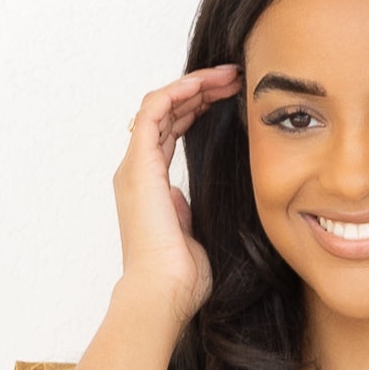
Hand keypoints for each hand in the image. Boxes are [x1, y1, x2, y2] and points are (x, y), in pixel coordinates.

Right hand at [113, 63, 242, 326]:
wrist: (162, 294)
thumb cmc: (180, 279)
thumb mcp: (193, 235)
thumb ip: (188, 213)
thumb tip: (187, 202)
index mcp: (150, 186)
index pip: (170, 131)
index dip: (197, 109)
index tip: (229, 98)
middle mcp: (137, 171)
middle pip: (166, 113)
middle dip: (200, 91)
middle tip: (233, 79)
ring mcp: (135, 167)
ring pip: (160, 105)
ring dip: (193, 85)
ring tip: (226, 76)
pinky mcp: (139, 165)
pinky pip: (154, 111)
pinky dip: (178, 92)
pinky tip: (204, 84)